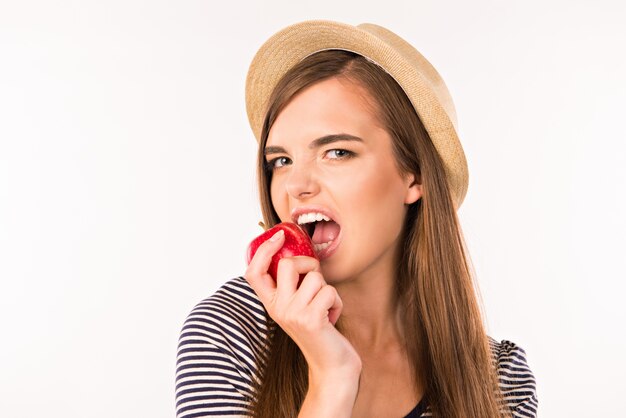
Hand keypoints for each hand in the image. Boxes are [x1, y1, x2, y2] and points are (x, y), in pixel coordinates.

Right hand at [244, 230, 361, 377]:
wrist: (332, 365)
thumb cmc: (319, 330)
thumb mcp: (298, 306)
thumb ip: (292, 285)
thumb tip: (297, 253)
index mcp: (271, 303)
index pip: (253, 272)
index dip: (263, 251)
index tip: (279, 236)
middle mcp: (277, 308)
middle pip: (288, 264)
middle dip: (310, 265)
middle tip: (316, 282)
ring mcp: (292, 314)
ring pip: (315, 277)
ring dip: (328, 289)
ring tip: (325, 308)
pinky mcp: (311, 319)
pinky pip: (329, 292)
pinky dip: (337, 302)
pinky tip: (333, 318)